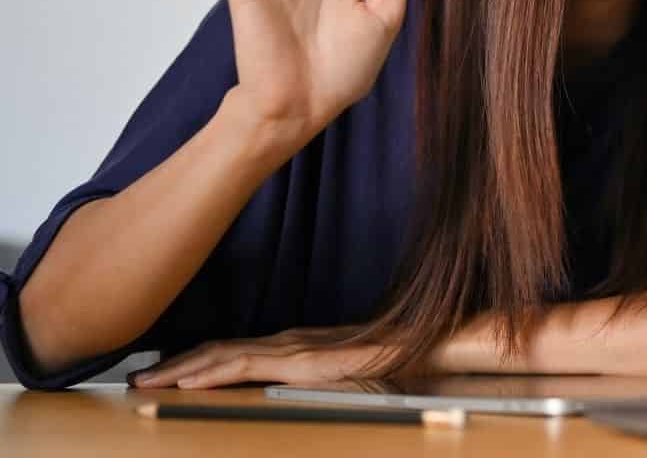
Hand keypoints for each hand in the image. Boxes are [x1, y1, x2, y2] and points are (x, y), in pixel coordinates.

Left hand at [127, 326, 398, 388]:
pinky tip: (186, 382)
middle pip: (215, 351)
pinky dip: (210, 372)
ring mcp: (292, 348)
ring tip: (145, 383)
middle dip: (172, 367)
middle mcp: (285, 342)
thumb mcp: (342, 377)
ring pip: (221, 356)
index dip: (192, 363)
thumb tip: (290, 393)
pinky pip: (244, 365)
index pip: (230, 352)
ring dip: (179, 370)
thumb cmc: (389, 364)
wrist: (422, 345)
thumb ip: (313, 382)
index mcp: (292, 347)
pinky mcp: (300, 361)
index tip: (161, 376)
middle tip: (135, 380)